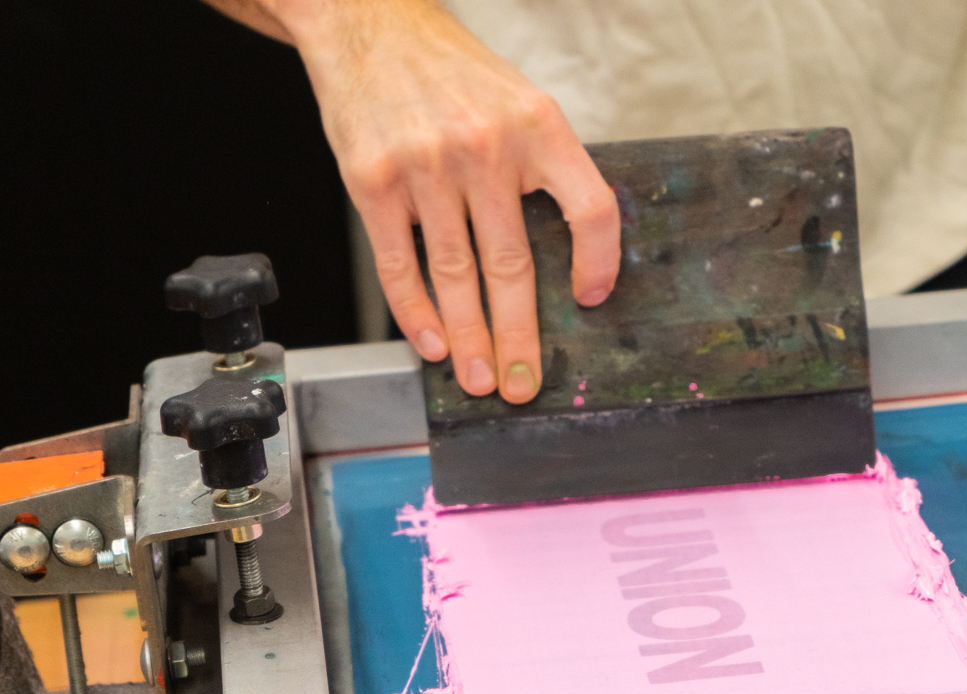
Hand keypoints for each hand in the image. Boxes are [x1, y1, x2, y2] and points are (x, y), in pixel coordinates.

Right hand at [271, 0, 620, 400]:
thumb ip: (544, 166)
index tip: (591, 301)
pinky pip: (400, 265)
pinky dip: (416, 313)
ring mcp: (426, 166)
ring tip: (477, 379)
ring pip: (456, 275)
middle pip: (513, 265)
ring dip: (468, 338)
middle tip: (523, 384)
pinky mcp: (373, 182)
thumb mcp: (518, 100)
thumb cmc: (450, 72)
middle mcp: (485, 147)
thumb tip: (565, 254)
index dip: (600, 262)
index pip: (591, 208)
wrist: (367, 21)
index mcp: (539, 126)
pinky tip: (432, 342)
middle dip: (519, 337)